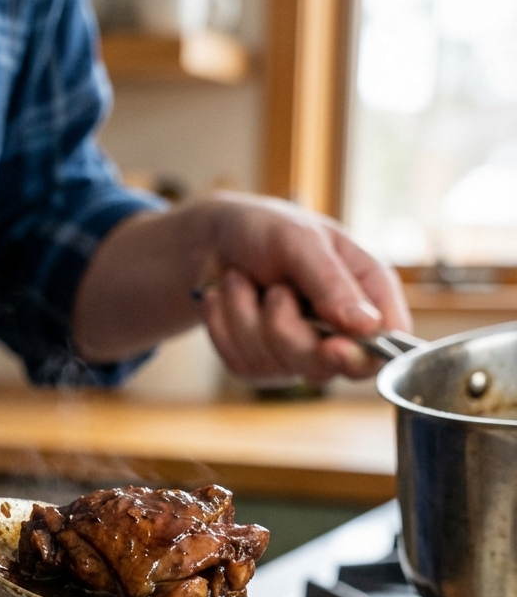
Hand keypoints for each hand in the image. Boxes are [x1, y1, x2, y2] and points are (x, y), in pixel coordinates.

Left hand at [199, 194, 410, 383]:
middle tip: (274, 290)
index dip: (362, 356)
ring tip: (241, 281)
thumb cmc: (264, 229)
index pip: (387, 344)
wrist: (210, 240)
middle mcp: (339, 327)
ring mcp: (300, 351)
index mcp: (366, 291)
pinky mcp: (262, 364)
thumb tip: (368, 325)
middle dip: (288, 329)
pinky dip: (225, 327)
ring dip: (247, 318)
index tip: (332, 347)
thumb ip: (332, 282)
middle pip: (326, 366)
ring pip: (279, 366)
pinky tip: (224, 300)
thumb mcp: (300, 240)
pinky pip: (245, 366)